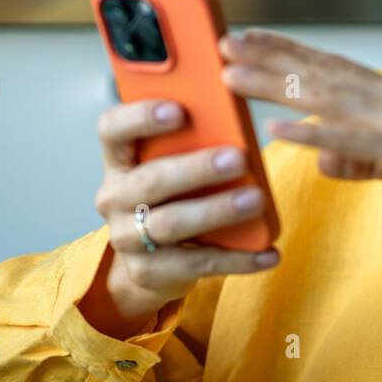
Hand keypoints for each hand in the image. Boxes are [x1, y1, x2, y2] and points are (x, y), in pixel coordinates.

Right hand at [84, 99, 281, 336]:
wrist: (149, 264)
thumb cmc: (172, 196)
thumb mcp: (171, 164)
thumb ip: (192, 142)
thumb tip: (239, 115)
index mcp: (119, 160)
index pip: (113, 130)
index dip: (141, 117)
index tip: (179, 110)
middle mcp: (115, 197)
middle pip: (151, 180)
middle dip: (197, 168)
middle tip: (238, 159)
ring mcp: (126, 237)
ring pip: (171, 223)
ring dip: (217, 211)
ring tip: (256, 200)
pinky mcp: (149, 271)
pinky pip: (197, 263)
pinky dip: (238, 259)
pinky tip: (269, 253)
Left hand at [219, 28, 381, 262]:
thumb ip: (359, 157)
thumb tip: (322, 156)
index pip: (331, 67)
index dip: (286, 52)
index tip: (245, 40)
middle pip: (322, 73)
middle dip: (269, 58)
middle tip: (223, 45)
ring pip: (329, 98)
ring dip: (276, 86)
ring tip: (233, 78)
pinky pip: (352, 140)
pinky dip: (313, 134)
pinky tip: (278, 131)